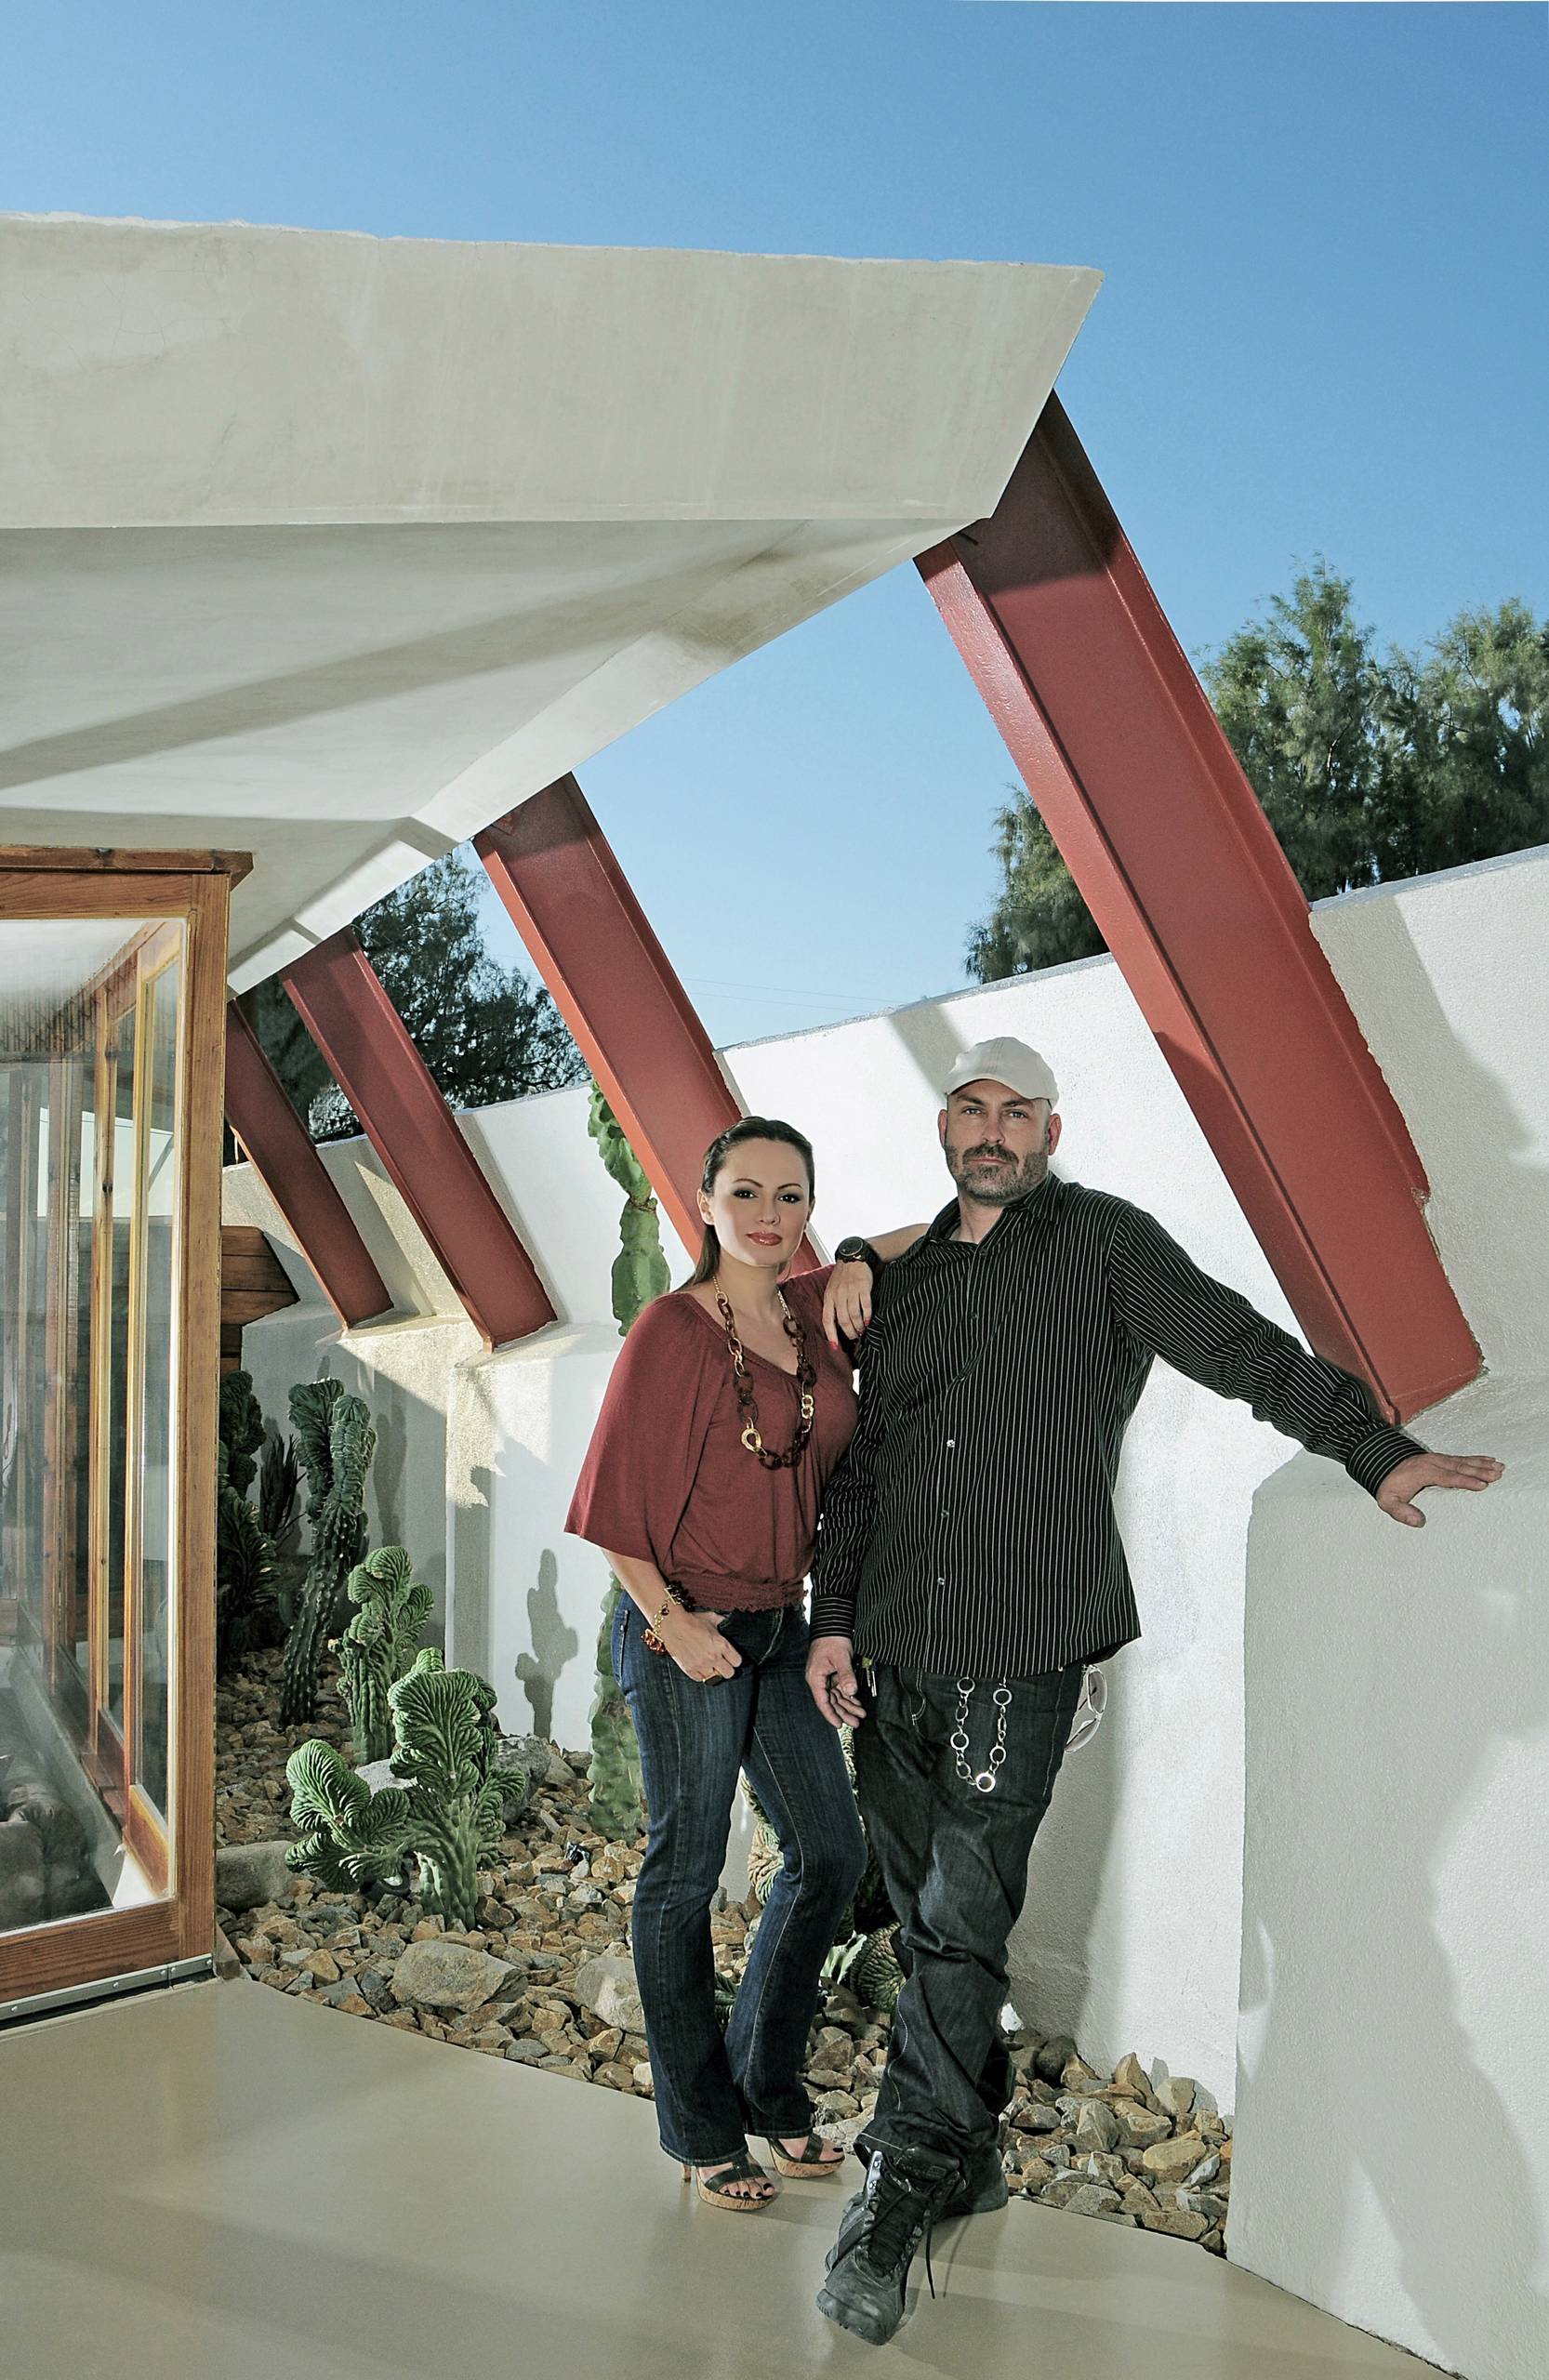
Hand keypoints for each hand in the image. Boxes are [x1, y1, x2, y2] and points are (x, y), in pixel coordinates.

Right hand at [660, 1607, 741, 1682]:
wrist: (672, 1624)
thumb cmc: (692, 1620)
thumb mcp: (712, 1617)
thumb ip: (723, 1622)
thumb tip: (729, 1621)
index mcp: (721, 1644)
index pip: (737, 1662)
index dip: (735, 1659)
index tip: (730, 1657)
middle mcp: (713, 1657)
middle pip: (729, 1673)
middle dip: (726, 1668)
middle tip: (721, 1663)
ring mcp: (701, 1665)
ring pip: (714, 1678)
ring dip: (712, 1671)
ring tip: (709, 1664)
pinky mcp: (689, 1669)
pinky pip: (701, 1679)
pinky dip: (701, 1674)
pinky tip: (699, 1666)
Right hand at [807, 1634, 864, 1727]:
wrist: (833, 1626)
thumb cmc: (832, 1640)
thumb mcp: (841, 1658)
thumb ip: (846, 1676)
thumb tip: (851, 1692)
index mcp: (816, 1678)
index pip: (823, 1701)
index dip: (831, 1715)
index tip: (839, 1725)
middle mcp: (819, 1680)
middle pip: (831, 1702)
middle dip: (844, 1713)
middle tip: (856, 1722)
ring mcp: (827, 1678)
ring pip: (837, 1697)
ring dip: (849, 1705)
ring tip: (860, 1714)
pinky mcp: (833, 1674)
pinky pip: (841, 1689)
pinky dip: (849, 1696)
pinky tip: (857, 1703)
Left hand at [823, 1261, 875, 1350]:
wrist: (854, 1257)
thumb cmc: (843, 1276)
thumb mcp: (832, 1288)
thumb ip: (833, 1304)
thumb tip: (836, 1325)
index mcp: (829, 1296)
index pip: (827, 1319)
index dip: (831, 1334)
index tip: (835, 1346)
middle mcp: (838, 1295)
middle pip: (843, 1320)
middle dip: (849, 1333)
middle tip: (854, 1338)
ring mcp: (851, 1291)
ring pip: (854, 1315)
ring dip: (859, 1326)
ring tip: (862, 1331)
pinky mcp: (863, 1287)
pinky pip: (865, 1306)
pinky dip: (867, 1316)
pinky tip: (868, 1321)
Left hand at [1375, 1450, 1503, 1528]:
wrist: (1381, 1463)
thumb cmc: (1387, 1485)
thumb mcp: (1387, 1501)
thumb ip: (1401, 1512)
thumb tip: (1418, 1522)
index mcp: (1423, 1473)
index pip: (1447, 1477)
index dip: (1465, 1481)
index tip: (1481, 1485)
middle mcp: (1432, 1463)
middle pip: (1460, 1467)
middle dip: (1480, 1471)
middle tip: (1497, 1475)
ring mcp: (1437, 1459)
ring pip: (1463, 1461)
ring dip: (1482, 1464)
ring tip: (1499, 1467)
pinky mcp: (1440, 1458)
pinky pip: (1461, 1458)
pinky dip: (1476, 1459)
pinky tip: (1488, 1459)